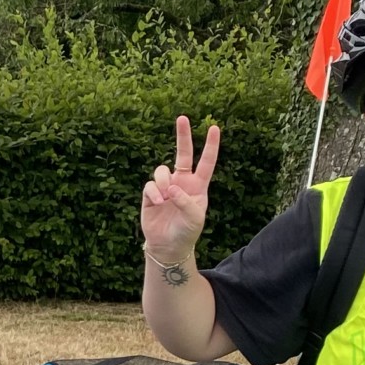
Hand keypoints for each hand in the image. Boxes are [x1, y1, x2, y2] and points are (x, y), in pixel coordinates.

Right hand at [140, 117, 221, 270]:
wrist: (168, 247)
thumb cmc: (186, 232)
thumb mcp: (194, 218)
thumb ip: (186, 201)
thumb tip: (171, 188)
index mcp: (198, 186)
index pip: (206, 162)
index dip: (210, 146)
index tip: (214, 128)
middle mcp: (182, 182)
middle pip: (183, 153)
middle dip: (183, 136)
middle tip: (183, 118)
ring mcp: (165, 187)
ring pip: (162, 170)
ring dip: (163, 181)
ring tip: (165, 198)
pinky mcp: (150, 194)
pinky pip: (150, 185)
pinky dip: (153, 193)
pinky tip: (157, 203)